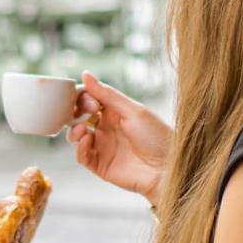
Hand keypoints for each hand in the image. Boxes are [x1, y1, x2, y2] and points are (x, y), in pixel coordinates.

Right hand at [67, 71, 171, 205]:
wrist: (168, 169)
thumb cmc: (157, 137)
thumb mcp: (133, 110)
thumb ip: (107, 94)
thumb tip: (85, 74)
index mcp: (115, 112)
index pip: (88, 99)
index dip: (83, 98)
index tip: (90, 102)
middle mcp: (107, 128)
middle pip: (78, 116)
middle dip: (74, 113)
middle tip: (83, 114)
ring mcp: (103, 147)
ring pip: (76, 136)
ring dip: (74, 130)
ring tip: (82, 129)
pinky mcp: (100, 165)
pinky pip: (82, 156)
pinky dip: (80, 147)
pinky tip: (88, 140)